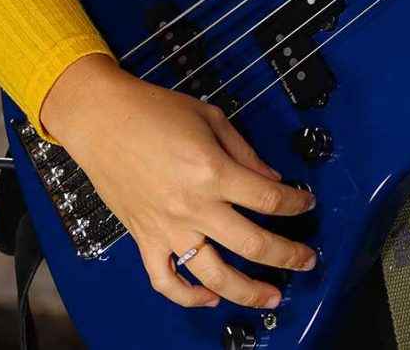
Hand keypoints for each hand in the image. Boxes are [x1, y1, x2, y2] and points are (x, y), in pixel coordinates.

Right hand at [37, 53, 317, 310]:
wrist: (102, 120)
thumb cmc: (155, 111)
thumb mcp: (211, 118)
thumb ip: (245, 152)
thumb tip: (272, 179)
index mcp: (214, 172)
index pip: (269, 198)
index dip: (296, 203)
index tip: (307, 203)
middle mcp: (194, 207)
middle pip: (252, 244)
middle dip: (288, 255)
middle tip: (308, 260)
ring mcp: (168, 228)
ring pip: (214, 275)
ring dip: (248, 292)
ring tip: (272, 298)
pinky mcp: (144, 239)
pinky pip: (165, 280)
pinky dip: (188, 296)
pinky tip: (210, 297)